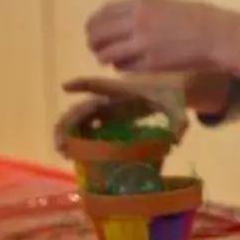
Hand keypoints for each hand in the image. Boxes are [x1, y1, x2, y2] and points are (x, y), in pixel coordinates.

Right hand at [53, 73, 224, 155]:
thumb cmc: (172, 94)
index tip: (65, 86)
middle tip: (61, 146)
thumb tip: (175, 142)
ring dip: (68, 133)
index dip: (83, 85)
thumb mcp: (178, 108)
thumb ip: (179, 122)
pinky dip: (79, 137)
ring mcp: (108, 108)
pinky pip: (89, 126)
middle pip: (83, 107)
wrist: (172, 90)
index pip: (101, 84)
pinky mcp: (110, 117)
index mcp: (125, 91)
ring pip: (80, 117)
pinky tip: (76, 154)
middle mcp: (111, 98)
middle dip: (67, 124)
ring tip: (64, 153)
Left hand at [86, 0, 216, 73]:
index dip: (94, 24)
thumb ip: (141, 10)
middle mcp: (137, 22)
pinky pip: (124, 68)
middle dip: (94, 42)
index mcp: (141, 4)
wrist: (216, 35)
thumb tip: (117, 21)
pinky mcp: (150, 65)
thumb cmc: (196, 16)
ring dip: (104, 57)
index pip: (103, 13)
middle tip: (96, 48)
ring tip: (109, 59)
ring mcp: (142, 45)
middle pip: (99, 34)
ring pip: (107, 54)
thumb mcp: (164, 4)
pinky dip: (121, 67)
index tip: (92, 30)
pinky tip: (127, 65)